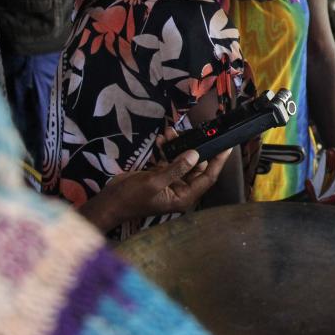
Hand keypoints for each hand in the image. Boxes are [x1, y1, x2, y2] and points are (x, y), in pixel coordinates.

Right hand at [80, 128, 231, 232]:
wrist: (108, 202)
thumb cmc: (131, 198)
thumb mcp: (154, 182)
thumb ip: (175, 169)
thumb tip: (195, 155)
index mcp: (184, 197)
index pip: (208, 177)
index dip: (219, 162)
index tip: (226, 146)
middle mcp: (181, 189)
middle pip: (197, 166)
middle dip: (194, 148)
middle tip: (190, 132)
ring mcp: (171, 182)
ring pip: (182, 160)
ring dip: (178, 146)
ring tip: (170, 132)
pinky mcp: (160, 175)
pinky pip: (169, 159)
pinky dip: (167, 149)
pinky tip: (163, 138)